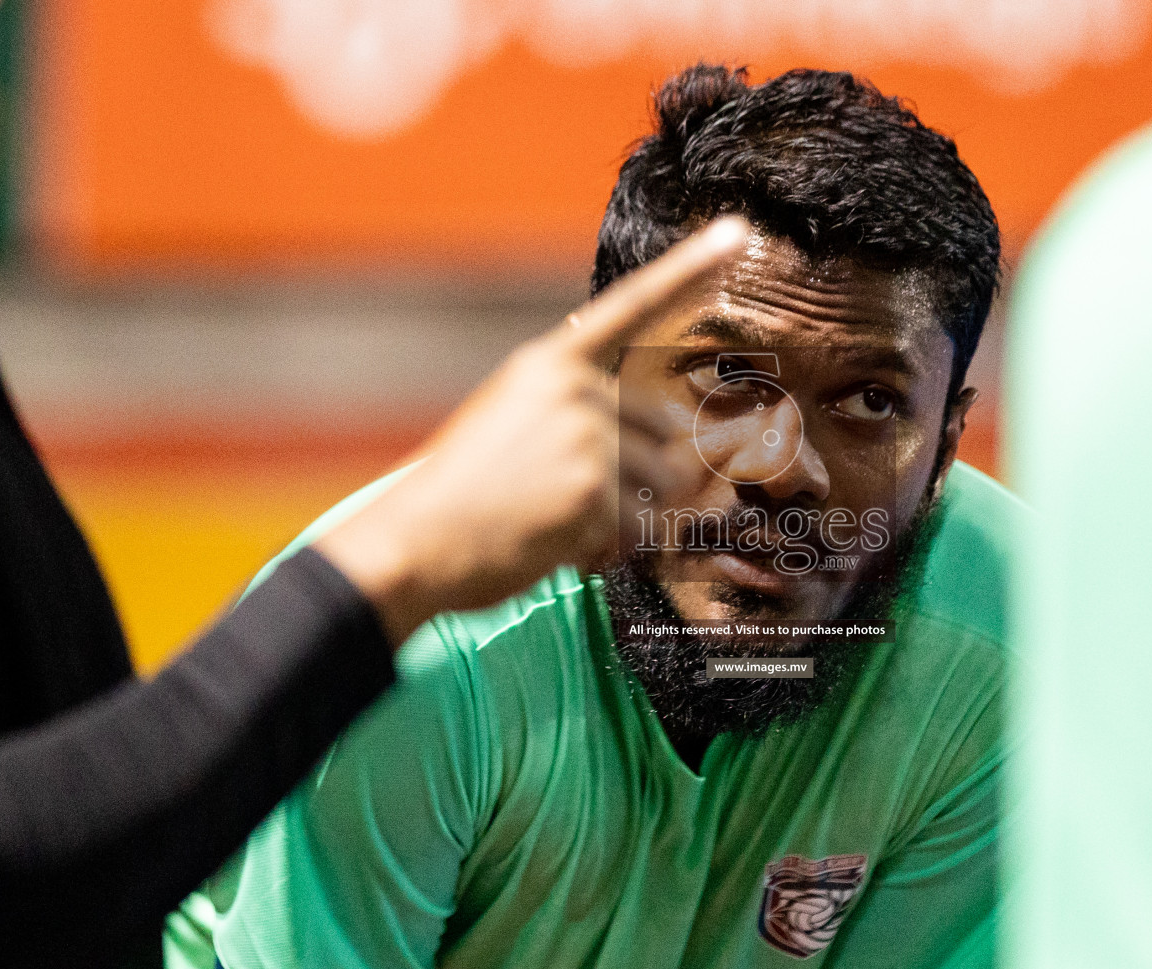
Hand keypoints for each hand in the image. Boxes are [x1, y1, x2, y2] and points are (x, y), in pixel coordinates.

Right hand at [314, 216, 747, 643]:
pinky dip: (604, 554)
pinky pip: (637, 534)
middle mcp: (577, 390)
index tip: (737, 231)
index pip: (633, 306)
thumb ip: (577, 411)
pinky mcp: (596, 494)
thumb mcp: (511, 419)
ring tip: (559, 525)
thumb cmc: (463, 492)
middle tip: (570, 504)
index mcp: (552, 363)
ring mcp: (589, 439)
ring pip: (660, 491)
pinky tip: (554, 548)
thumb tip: (667, 446)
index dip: (689, 267)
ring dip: (624, 523)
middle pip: (664, 438)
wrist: (414, 540)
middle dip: (637, 485)